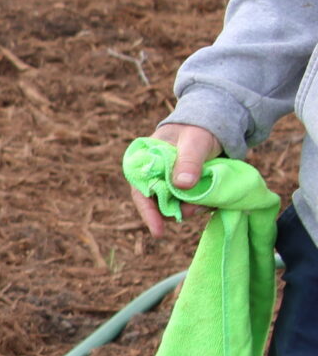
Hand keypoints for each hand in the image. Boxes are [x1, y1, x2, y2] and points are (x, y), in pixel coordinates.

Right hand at [131, 123, 223, 239]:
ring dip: (192, 208)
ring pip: (176, 206)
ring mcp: (171, 184)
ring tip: (209, 200)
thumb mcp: (194, 142)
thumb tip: (182, 185)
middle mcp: (155, 177)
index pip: (141, 192)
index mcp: (146, 164)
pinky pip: (191, 204)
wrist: (215, 123)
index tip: (158, 232)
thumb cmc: (199, 129)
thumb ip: (189, 161)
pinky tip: (213, 199)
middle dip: (177, 211)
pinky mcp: (186, 189)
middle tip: (198, 209)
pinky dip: (202, 205)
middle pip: (159, 204)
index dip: (148, 213)